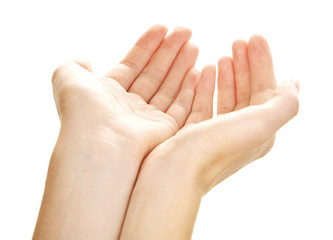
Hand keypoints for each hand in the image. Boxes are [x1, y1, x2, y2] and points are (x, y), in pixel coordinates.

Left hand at [52, 25, 198, 157]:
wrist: (98, 144)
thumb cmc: (82, 112)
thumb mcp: (68, 79)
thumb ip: (74, 65)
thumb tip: (84, 59)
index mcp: (109, 94)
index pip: (133, 64)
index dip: (147, 46)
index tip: (162, 28)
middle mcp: (130, 106)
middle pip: (154, 73)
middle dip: (170, 51)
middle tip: (186, 31)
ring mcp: (148, 119)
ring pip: (169, 88)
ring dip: (181, 66)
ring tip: (194, 45)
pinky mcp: (165, 131)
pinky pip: (181, 107)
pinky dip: (189, 90)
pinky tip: (197, 71)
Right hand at [120, 35, 298, 239]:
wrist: (173, 174)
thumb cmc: (214, 149)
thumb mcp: (260, 123)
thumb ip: (284, 103)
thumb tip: (293, 83)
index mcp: (259, 131)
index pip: (266, 91)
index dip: (263, 64)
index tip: (253, 39)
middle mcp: (239, 134)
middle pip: (246, 93)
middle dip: (245, 66)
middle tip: (238, 42)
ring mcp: (215, 134)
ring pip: (225, 99)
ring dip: (226, 76)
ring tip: (222, 57)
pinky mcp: (194, 134)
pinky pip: (204, 105)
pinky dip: (206, 88)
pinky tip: (203, 72)